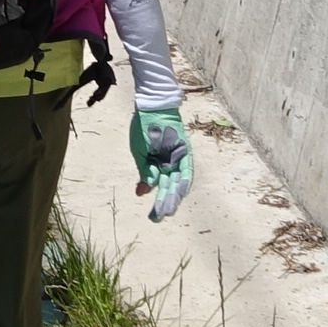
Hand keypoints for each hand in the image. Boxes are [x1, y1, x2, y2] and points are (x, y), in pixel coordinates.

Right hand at [129, 106, 191, 221]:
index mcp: (158, 165)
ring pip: (179, 181)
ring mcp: (178, 158)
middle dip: (164, 203)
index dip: (159, 202)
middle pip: (169, 188)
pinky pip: (187, 168)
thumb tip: (141, 193)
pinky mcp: (184, 150)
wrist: (151, 107)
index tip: (154, 217)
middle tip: (158, 219)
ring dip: (174, 196)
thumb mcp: (140, 153)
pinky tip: (181, 192)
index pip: (160, 188)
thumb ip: (144, 172)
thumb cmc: (144, 128)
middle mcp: (170, 164)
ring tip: (169, 210)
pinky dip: (184, 179)